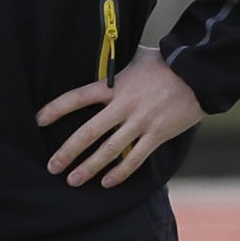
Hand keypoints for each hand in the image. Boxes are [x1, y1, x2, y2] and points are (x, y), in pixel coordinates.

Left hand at [37, 46, 203, 187]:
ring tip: (73, 180)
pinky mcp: (158, 135)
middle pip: (89, 132)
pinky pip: (135, 158)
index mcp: (116, 85)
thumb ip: (118, 66)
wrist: (199, 74)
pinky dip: (120, 172)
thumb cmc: (167, 63)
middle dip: (68, 151)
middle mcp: (124, 105)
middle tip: (52, 166)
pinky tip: (106, 182)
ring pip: (109, 150)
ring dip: (89, 167)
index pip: (78, 97)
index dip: (57, 109)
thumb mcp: (138, 58)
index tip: (39, 120)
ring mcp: (141, 122)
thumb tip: (104, 58)